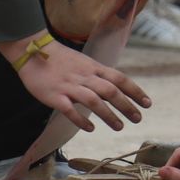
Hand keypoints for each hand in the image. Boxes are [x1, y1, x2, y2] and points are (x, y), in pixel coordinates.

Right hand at [0, 34, 150, 131]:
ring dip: (108, 115)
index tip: (147, 104)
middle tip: (138, 119)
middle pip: (110, 91)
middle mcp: (85, 77)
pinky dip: (80, 120)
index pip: (120, 79)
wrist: (32, 52)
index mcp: (94, 68)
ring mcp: (69, 86)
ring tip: (119, 127)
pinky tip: (90, 128)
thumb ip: (99, 75)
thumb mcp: (85, 63)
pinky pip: (69, 109)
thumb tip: (117, 89)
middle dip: (127, 106)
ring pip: (93, 101)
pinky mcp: (54, 96)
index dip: (135, 91)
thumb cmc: (61, 60)